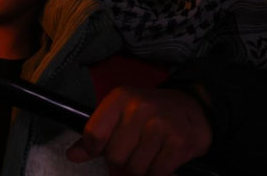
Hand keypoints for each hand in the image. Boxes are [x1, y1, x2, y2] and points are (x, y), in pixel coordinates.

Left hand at [66, 86, 211, 175]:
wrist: (193, 106)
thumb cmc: (151, 113)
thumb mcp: (120, 114)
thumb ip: (96, 135)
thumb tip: (73, 156)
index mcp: (120, 98)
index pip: (94, 134)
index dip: (93, 150)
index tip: (101, 151)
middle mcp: (140, 108)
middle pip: (115, 157)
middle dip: (123, 161)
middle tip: (135, 150)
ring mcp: (161, 124)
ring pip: (136, 168)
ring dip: (142, 168)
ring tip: (150, 153)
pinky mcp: (180, 142)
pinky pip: (157, 173)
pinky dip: (158, 173)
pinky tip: (163, 158)